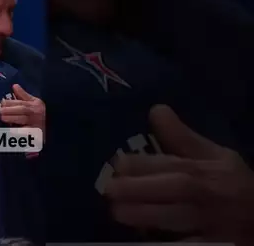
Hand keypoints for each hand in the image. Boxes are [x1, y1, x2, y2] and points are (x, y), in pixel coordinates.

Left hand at [0, 84, 45, 132]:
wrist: (50, 125)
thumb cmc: (39, 112)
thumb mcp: (34, 102)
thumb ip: (23, 95)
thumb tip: (14, 86)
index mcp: (34, 104)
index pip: (22, 103)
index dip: (12, 102)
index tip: (2, 103)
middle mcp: (35, 112)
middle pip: (23, 110)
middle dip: (11, 110)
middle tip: (0, 110)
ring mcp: (36, 123)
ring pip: (23, 120)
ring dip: (12, 118)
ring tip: (2, 118)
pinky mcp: (35, 133)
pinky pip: (26, 131)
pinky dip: (19, 130)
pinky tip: (10, 130)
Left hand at [106, 104, 253, 244]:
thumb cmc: (231, 183)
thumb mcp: (213, 156)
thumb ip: (181, 137)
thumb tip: (156, 109)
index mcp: (204, 169)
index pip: (174, 164)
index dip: (145, 165)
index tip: (118, 164)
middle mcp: (207, 194)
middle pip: (177, 188)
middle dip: (142, 188)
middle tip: (110, 189)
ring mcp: (212, 223)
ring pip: (181, 219)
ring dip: (148, 216)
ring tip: (118, 212)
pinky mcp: (215, 245)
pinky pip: (193, 245)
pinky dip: (173, 243)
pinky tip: (146, 240)